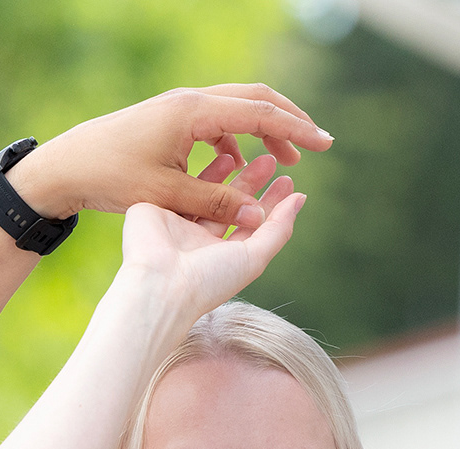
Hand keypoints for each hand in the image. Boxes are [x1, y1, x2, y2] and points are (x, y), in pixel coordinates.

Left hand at [12, 84, 330, 225]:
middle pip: (255, 99)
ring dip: (263, 130)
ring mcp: (180, 107)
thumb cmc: (112, 178)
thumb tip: (260, 214)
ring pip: (237, 108)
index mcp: (194, 112)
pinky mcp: (170, 119)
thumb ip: (217, 202)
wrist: (68, 165)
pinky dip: (236, 138)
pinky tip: (240, 165)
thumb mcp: (168, 196)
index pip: (260, 114)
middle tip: (315, 145)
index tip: (325, 146)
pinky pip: (216, 121)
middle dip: (288, 121)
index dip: (296, 130)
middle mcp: (190, 101)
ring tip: (284, 159)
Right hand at [117, 160, 304, 322]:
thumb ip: (278, 228)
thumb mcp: (254, 257)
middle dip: (253, 184)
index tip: (287, 181)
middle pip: (232, 207)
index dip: (271, 203)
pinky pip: (186, 187)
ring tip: (248, 155)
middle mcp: (201, 243)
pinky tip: (224, 156)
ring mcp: (180, 226)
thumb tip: (300, 199)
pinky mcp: (161, 211)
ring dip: (230, 175)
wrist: (159, 283)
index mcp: (222, 258)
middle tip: (270, 161)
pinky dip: (206, 172)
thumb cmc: (207, 279)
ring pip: (210, 195)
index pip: (251, 226)